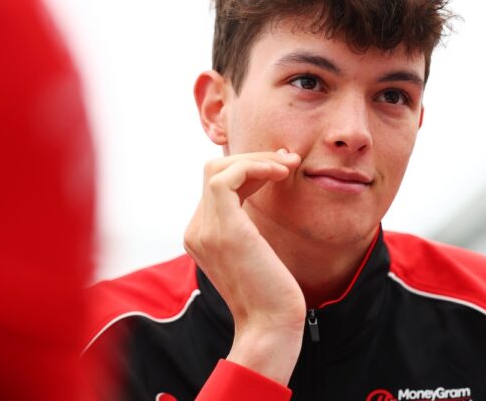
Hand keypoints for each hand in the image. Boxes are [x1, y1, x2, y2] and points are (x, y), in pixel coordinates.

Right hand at [184, 149, 304, 384]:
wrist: (270, 326)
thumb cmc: (272, 292)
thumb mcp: (256, 250)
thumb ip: (248, 224)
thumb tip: (262, 189)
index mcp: (201, 234)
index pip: (217, 184)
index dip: (249, 168)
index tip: (282, 169)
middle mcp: (196, 230)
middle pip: (214, 170)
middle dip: (254, 158)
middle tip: (289, 161)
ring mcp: (204, 230)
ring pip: (218, 168)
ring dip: (256, 159)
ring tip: (288, 166)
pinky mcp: (223, 230)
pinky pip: (226, 177)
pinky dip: (254, 167)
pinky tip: (279, 174)